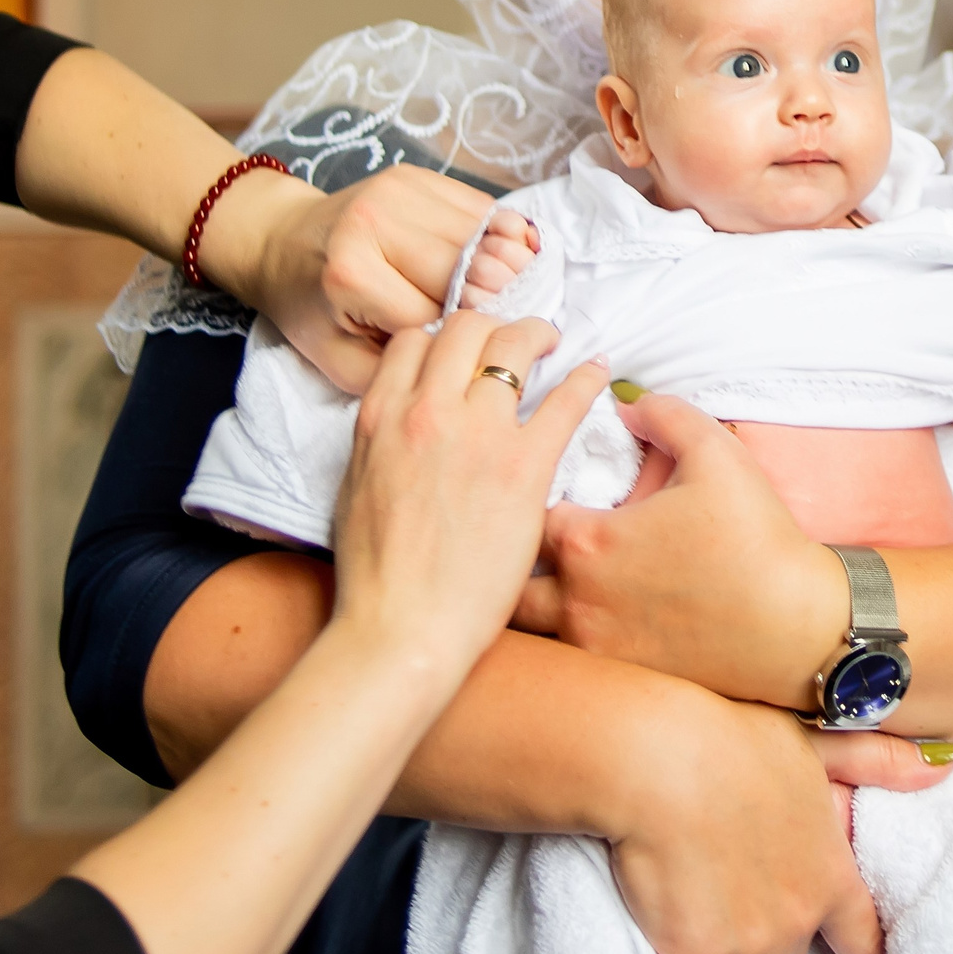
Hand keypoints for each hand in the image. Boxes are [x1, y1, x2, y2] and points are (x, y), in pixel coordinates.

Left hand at [209, 163, 531, 392]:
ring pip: (484, 233)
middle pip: (469, 267)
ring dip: (510, 262)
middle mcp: (374, 223)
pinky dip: (502, 231)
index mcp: (351, 275)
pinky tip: (509, 252)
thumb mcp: (342, 362)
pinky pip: (480, 206)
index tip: (475, 348)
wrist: (279, 242)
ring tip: (521, 287)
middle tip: (510, 320)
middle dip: (496, 297)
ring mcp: (396, 191)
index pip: (436, 314)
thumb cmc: (313, 309)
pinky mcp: (414, 175)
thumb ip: (400, 370)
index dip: (461, 336)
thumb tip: (465, 357)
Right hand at [327, 312, 604, 676]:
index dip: (442, 338)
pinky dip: (585, 377)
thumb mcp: (355, 492)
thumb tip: (398, 429)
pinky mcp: (523, 468)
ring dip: (537, 335)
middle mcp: (427, 413)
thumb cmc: (374, 577)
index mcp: (381, 419)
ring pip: (512, 347)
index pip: (413, 342)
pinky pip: (565, 401)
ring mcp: (478, 436)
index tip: (463, 349)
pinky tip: (597, 370)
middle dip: (492, 325)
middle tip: (514, 340)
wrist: (400, 628)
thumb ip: (379, 446)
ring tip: (552, 343)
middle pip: (465, 329)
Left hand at [513, 391, 843, 712]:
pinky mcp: (619, 681)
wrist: (801, 629)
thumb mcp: (717, 453)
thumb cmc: (758, 540)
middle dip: (513, 557)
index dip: (533, 494)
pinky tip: (593, 618)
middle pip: (508, 579)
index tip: (554, 487)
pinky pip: (564, 662)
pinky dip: (565, 636)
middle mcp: (577, 602)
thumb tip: (628, 403)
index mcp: (589, 543)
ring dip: (532, 601)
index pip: (525, 510)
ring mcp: (595, 649)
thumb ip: (664, 414)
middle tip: (533, 539)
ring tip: (551, 582)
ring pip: (528, 630)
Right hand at [607, 696, 906, 953]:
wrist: (662, 761)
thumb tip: (942, 769)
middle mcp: (795, 919)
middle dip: (768, 953)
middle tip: (737, 928)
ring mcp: (746, 947)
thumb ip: (878, 762)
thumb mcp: (815, 745)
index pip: (863, 943)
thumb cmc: (731, 742)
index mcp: (827, 873)